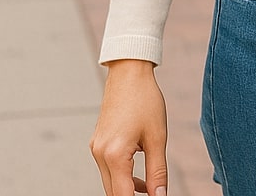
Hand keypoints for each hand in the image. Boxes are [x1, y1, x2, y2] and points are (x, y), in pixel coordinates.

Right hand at [90, 59, 167, 195]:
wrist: (129, 72)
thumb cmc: (145, 100)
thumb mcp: (157, 137)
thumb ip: (157, 171)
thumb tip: (159, 195)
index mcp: (114, 154)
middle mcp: (100, 154)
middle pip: (113, 192)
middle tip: (152, 195)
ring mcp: (96, 148)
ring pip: (110, 182)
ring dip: (127, 189)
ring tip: (149, 188)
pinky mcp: (97, 143)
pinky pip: (108, 168)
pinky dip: (122, 175)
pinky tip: (138, 174)